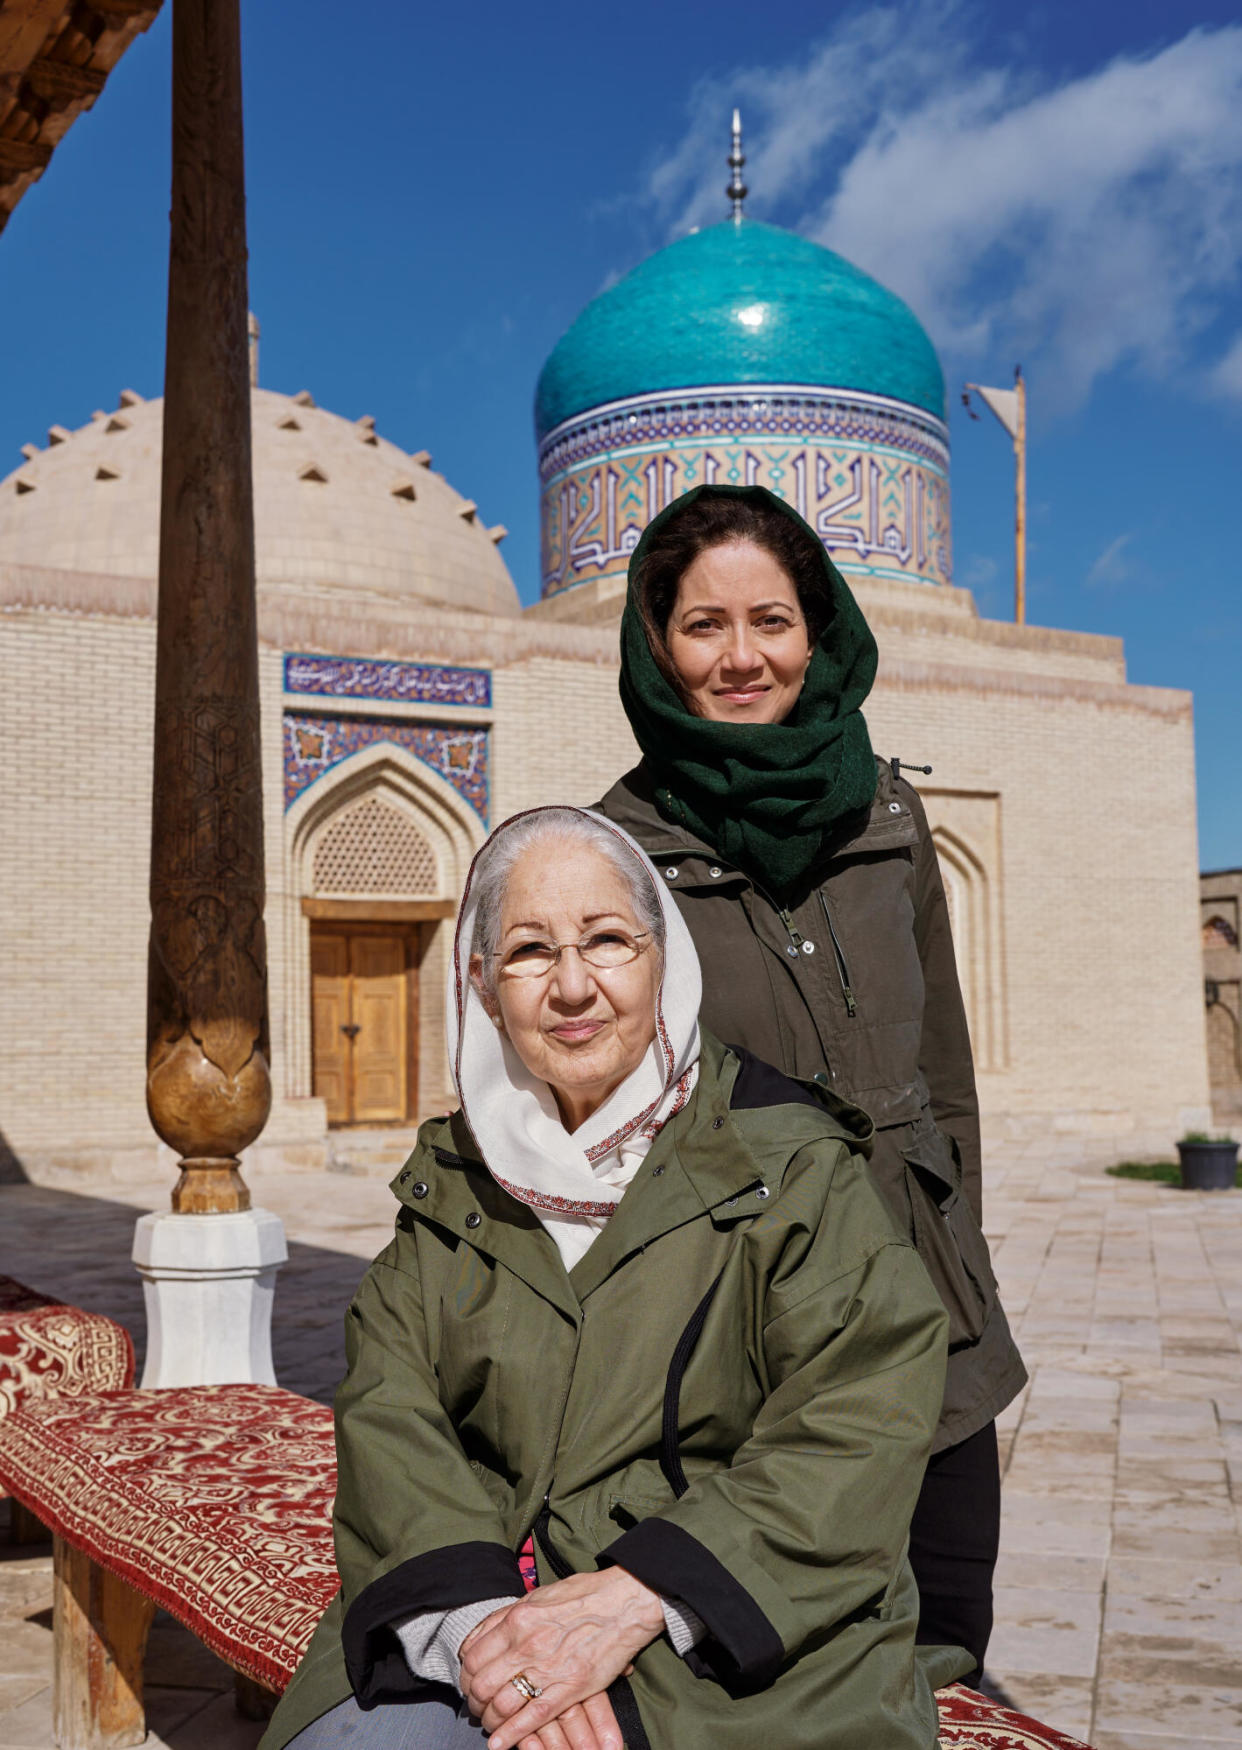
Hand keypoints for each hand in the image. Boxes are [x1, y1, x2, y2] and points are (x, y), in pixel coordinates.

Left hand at [459, 1609, 622, 1749]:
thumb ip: (507, 1616)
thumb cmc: (583, 1594)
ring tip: (489, 1722)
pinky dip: (511, 1735)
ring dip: (490, 1719)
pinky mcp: (569, 1688)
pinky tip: (499, 1744)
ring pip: (502, 1705)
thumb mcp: (537, 1595)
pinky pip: (532, 1718)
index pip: (473, 1657)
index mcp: (517, 1620)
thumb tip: (481, 1635)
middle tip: (477, 1705)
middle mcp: (527, 1646)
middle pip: (482, 1684)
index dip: (466, 1675)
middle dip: (475, 1701)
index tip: (469, 1681)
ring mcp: (547, 1669)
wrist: (623, 1602)